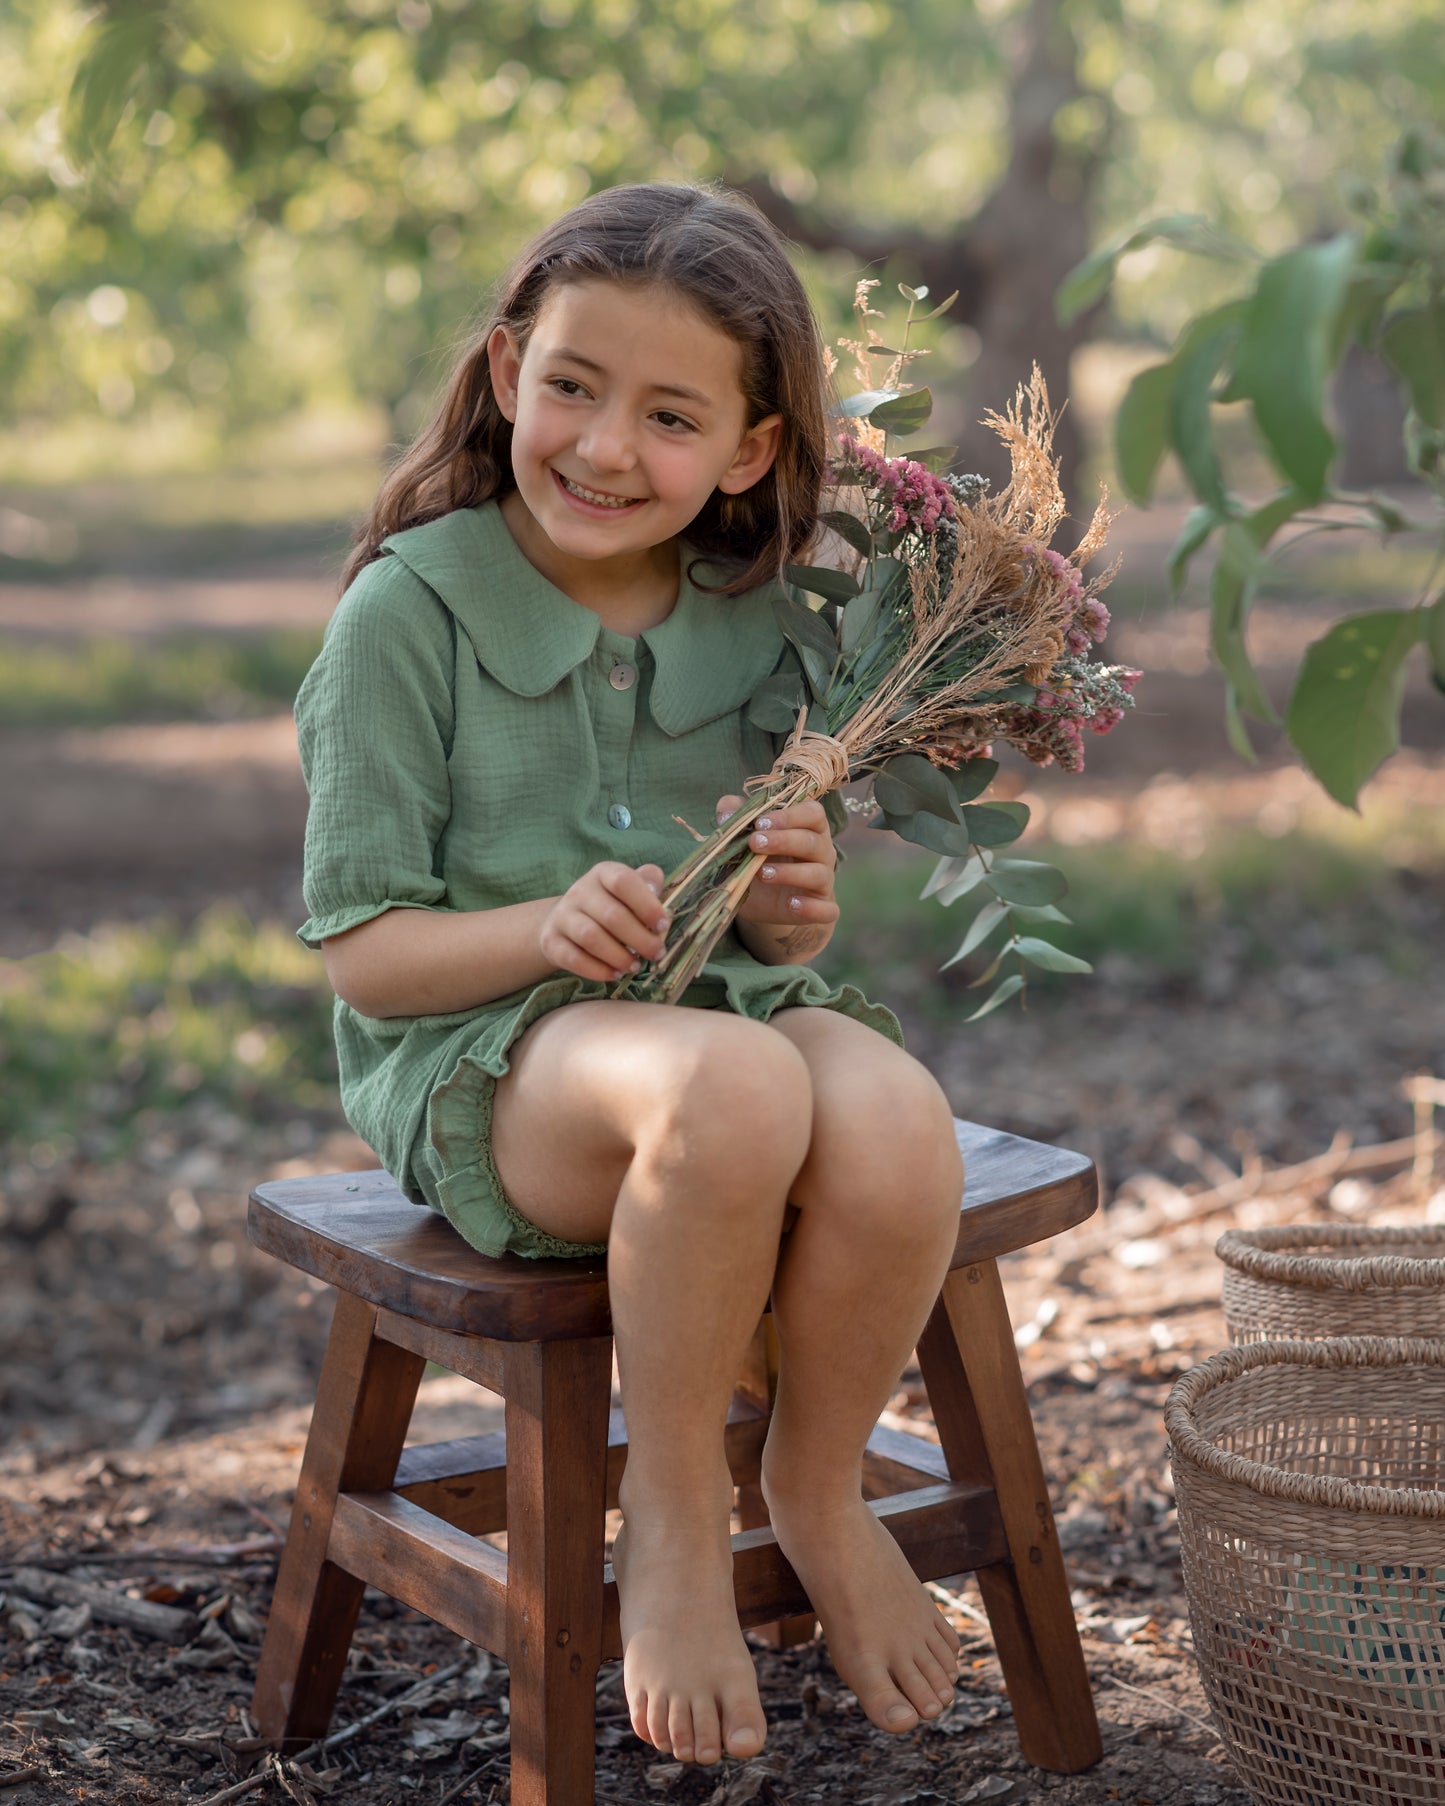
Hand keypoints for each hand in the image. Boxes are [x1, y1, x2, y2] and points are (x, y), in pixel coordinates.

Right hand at [539, 861, 670, 982]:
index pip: (623, 881)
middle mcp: (579, 891)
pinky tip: (614, 974)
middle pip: (612, 915)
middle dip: (640, 939)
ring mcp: (562, 916)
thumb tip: (656, 891)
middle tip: (656, 954)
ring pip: (591, 938)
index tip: (663, 925)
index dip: (647, 905)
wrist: (565, 921)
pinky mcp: (550, 941)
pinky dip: (598, 970)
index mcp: (603, 873)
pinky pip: (573, 958)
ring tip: (635, 967)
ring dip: (619, 956)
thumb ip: (648, 884)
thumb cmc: (610, 905)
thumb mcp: (630, 889)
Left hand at [717, 794, 839, 932]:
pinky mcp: (822, 907)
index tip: (760, 823)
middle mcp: (822, 851)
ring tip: (763, 873)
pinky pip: (827, 909)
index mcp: (808, 827)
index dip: (789, 816)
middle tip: (754, 843)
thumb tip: (727, 810)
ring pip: (818, 874)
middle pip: (812, 841)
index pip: (812, 813)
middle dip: (783, 841)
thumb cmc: (759, 858)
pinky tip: (792, 904)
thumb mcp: (745, 837)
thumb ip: (738, 818)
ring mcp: (824, 880)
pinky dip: (812, 907)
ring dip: (791, 873)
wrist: (764, 900)